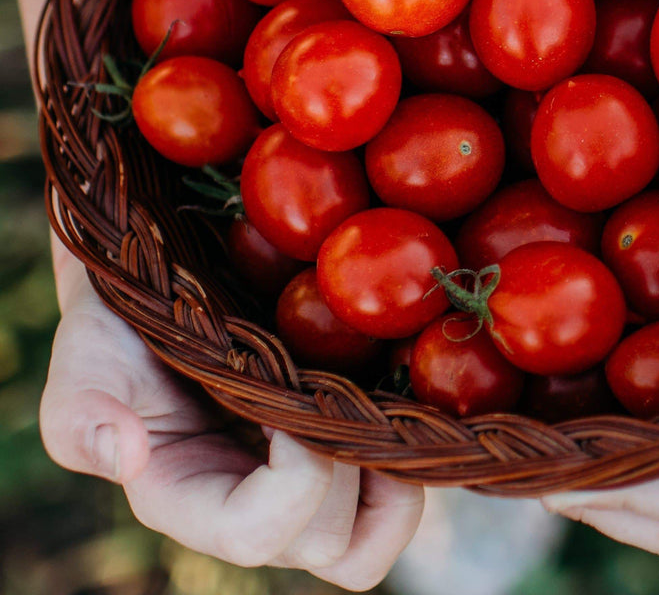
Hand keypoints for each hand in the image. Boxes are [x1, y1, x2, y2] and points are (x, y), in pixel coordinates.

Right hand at [39, 249, 422, 588]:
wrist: (177, 277)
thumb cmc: (125, 321)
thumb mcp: (85, 360)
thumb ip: (80, 415)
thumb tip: (130, 455)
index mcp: (192, 499)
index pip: (255, 533)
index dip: (294, 478)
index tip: (289, 397)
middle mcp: (259, 504)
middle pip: (330, 545)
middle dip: (349, 469)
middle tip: (344, 393)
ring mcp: (311, 479)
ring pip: (378, 533)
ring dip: (398, 473)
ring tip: (384, 401)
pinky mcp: (349, 441)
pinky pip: (404, 478)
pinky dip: (415, 442)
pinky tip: (401, 382)